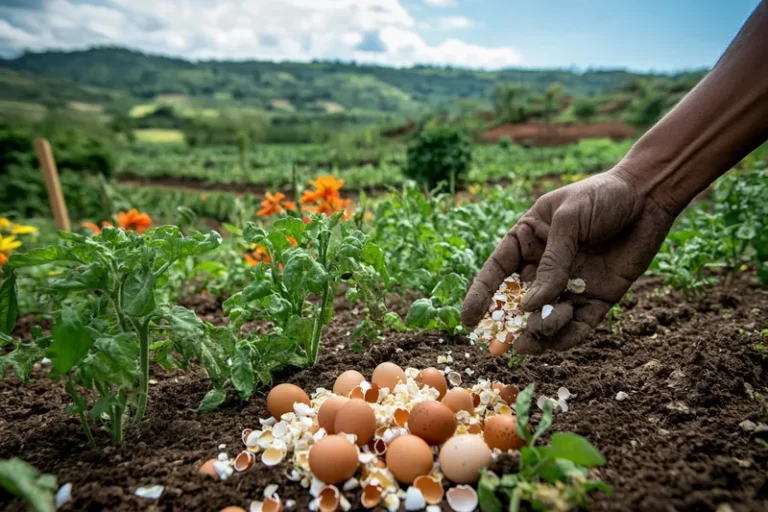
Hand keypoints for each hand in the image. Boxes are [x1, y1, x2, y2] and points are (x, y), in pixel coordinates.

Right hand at [461, 168, 675, 353]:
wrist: (650, 196)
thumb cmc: (602, 196)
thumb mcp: (570, 219)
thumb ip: (552, 263)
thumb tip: (531, 305)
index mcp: (528, 240)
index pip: (496, 271)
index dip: (481, 296)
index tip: (469, 320)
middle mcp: (544, 266)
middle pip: (517, 302)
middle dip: (507, 325)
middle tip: (501, 346)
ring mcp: (570, 285)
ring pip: (545, 319)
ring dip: (539, 330)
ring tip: (540, 330)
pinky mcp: (596, 299)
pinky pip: (577, 326)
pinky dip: (567, 334)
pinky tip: (564, 328)